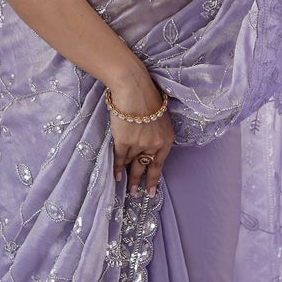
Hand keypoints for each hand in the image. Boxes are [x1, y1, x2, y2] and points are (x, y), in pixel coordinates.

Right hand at [106, 66, 174, 193]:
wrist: (133, 87)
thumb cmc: (145, 96)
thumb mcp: (158, 117)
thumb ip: (154, 133)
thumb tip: (146, 147)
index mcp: (166, 139)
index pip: (159, 164)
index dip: (154, 178)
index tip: (151, 191)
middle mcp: (155, 144)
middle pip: (145, 167)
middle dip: (139, 181)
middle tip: (135, 193)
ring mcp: (139, 144)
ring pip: (131, 163)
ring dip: (127, 175)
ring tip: (124, 186)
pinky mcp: (124, 141)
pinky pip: (119, 158)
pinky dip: (116, 167)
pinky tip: (115, 175)